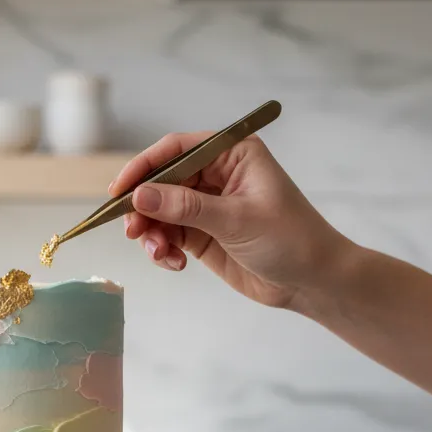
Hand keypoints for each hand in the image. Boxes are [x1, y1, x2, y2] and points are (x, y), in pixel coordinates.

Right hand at [111, 133, 353, 309]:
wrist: (312, 281)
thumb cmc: (290, 239)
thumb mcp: (236, 219)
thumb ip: (186, 207)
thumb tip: (140, 196)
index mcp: (231, 154)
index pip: (176, 149)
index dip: (144, 167)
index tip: (119, 192)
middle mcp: (216, 175)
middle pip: (160, 181)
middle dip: (143, 207)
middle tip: (133, 231)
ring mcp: (206, 205)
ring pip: (159, 211)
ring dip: (152, 233)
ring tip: (160, 253)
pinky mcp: (201, 233)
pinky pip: (167, 235)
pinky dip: (163, 249)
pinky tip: (175, 264)